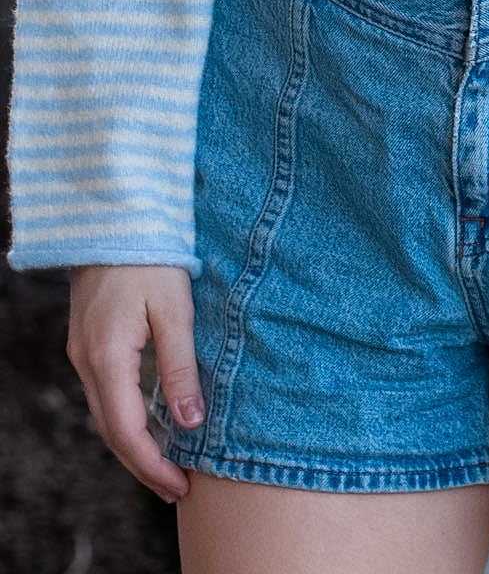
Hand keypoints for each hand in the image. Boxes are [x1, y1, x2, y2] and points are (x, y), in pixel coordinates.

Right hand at [67, 264, 201, 502]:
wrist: (115, 214)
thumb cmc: (151, 255)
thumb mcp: (175, 309)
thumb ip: (180, 367)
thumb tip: (190, 423)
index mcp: (106, 357)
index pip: (127, 431)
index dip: (153, 465)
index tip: (182, 487)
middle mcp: (87, 361)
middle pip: (112, 431)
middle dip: (144, 465)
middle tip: (179, 488)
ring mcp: (83, 352)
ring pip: (106, 414)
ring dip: (135, 444)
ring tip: (170, 464)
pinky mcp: (89, 342)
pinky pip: (107, 393)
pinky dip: (128, 416)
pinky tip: (153, 423)